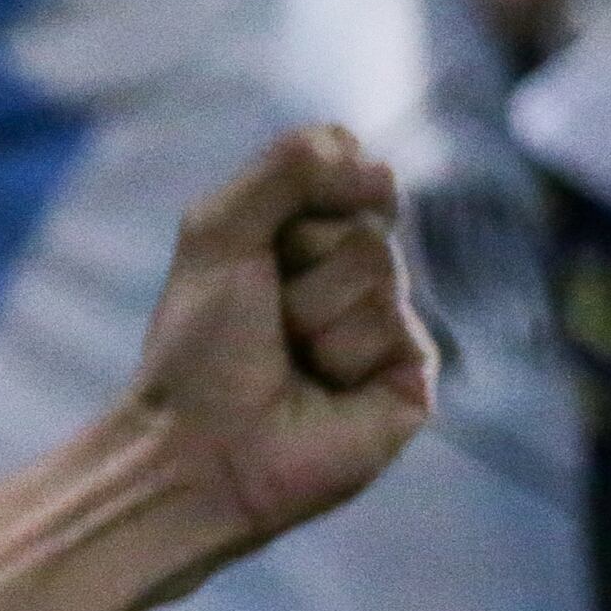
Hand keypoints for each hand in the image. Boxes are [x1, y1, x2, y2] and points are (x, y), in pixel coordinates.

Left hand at [117, 129, 433, 563]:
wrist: (199, 446)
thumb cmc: (198, 346)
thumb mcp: (218, 230)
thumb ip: (288, 167)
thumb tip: (378, 164)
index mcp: (309, 233)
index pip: (348, 164)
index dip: (307, 193)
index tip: (259, 244)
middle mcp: (356, 272)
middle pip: (364, 219)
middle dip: (300, 264)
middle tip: (265, 316)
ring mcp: (389, 321)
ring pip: (380, 269)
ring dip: (314, 314)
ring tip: (289, 358)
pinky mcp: (413, 373)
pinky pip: (398, 328)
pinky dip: (343, 354)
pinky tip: (323, 389)